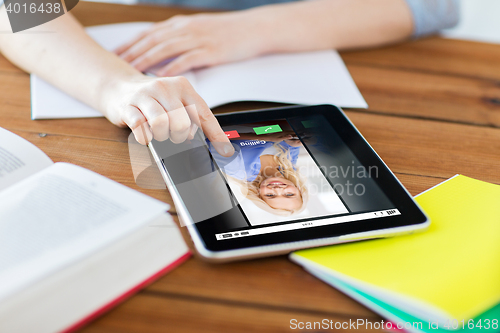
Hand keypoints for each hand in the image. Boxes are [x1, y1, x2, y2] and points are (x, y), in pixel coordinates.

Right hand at [103, 74, 233, 156]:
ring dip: (163, 136)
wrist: (119, 87)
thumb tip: (217, 143)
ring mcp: (144, 96)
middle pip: (182, 122)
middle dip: (180, 136)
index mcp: (182, 87)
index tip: (225, 151)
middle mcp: (164, 87)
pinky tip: (146, 134)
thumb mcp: (176, 101)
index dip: (215, 135)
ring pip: (162, 123)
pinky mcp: (127, 106)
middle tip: (173, 135)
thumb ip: (194, 118)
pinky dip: (145, 137)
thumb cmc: (153, 98)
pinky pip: (140, 127)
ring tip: (160, 133)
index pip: (203, 114)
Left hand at [115, 12, 267, 75]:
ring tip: (132, 71)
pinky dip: (172, 67)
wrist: (253, 28)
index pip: (149, 33)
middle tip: (116, 65)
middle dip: (132, 52)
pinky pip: (187, 59)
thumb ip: (180, 39)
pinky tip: (162, 76)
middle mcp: (185, 29)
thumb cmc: (227, 32)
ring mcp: (198, 39)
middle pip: (152, 40)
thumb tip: (162, 53)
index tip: (116, 54)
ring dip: (146, 59)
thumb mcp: (199, 30)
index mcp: (181, 25)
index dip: (131, 43)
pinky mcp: (210, 50)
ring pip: (165, 48)